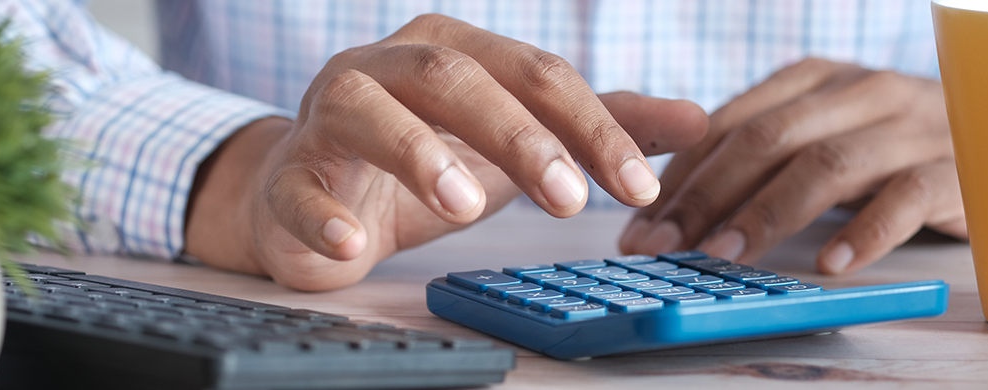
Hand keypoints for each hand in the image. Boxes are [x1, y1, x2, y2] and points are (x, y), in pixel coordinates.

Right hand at [185, 15, 706, 290]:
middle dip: (518, 135)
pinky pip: (298, 187)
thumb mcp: (518, 141)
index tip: (638, 186)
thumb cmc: (426, 158)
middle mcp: (389, 66)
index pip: (534, 74)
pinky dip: (322, 215)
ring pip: (369, 111)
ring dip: (417, 154)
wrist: (319, 192)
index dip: (590, 126)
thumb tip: (698, 120)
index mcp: (454, 50)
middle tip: (570, 199)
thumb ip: (598, 127)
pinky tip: (353, 245)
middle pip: (455, 77)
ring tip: (466, 206)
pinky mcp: (289, 174)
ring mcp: (330, 115)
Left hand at [619, 58, 967, 274]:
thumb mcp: (817, 133)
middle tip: (664, 245)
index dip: (680, 176)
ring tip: (725, 257)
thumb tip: (670, 201)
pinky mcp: (952, 168)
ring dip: (767, 214)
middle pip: (767, 140)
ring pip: (826, 164)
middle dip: (705, 195)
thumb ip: (756, 154)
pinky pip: (905, 198)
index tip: (641, 225)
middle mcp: (857, 93)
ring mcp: (907, 127)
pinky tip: (829, 264)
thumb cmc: (884, 145)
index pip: (729, 124)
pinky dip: (865, 232)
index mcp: (813, 80)